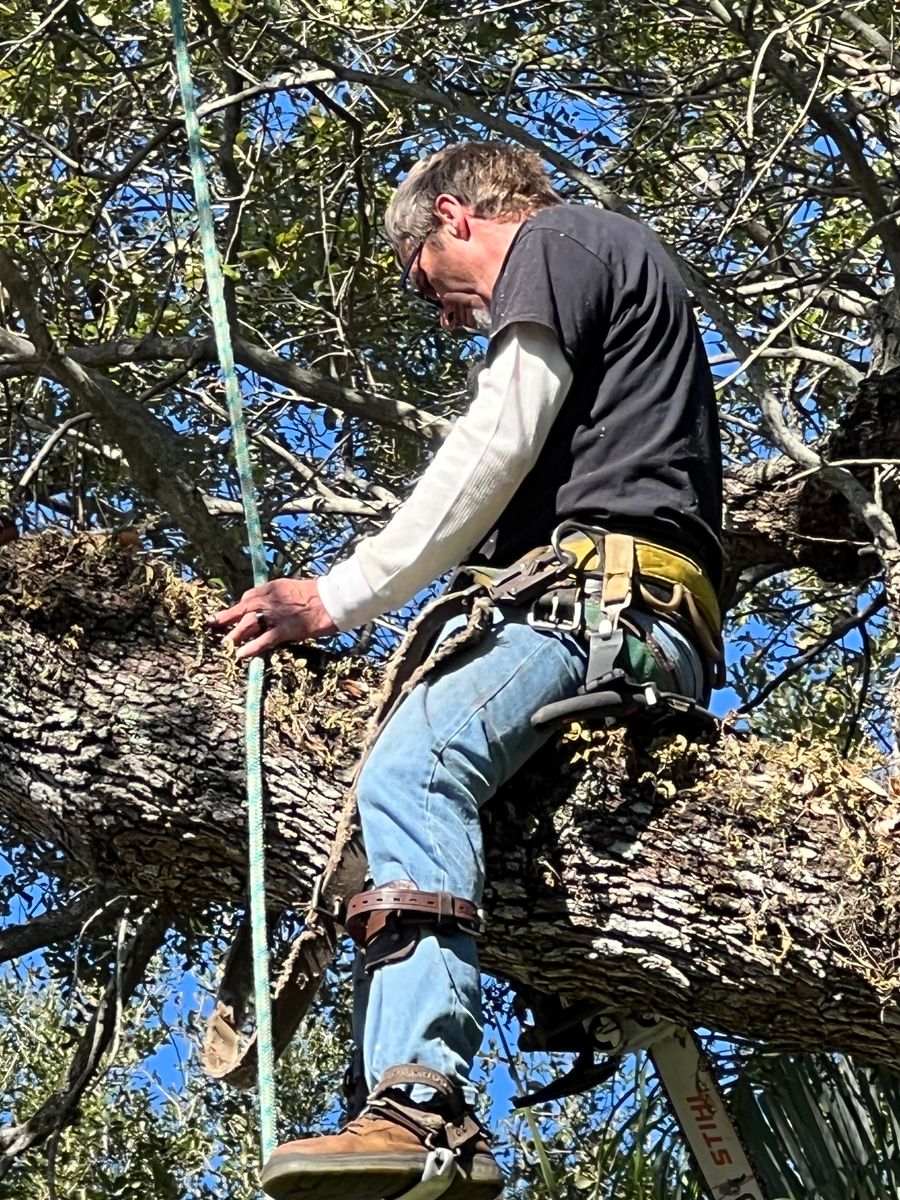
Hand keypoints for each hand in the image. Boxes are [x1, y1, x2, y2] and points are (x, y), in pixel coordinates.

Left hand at [207, 577, 337, 659]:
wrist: (330, 600)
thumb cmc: (314, 593)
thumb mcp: (289, 587)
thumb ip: (275, 595)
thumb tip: (263, 603)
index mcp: (270, 589)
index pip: (247, 598)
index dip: (237, 609)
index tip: (229, 616)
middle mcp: (268, 601)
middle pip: (241, 610)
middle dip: (225, 619)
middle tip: (213, 626)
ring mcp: (274, 617)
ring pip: (248, 626)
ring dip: (235, 636)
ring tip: (225, 645)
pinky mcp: (283, 631)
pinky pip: (263, 641)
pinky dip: (251, 648)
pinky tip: (241, 655)